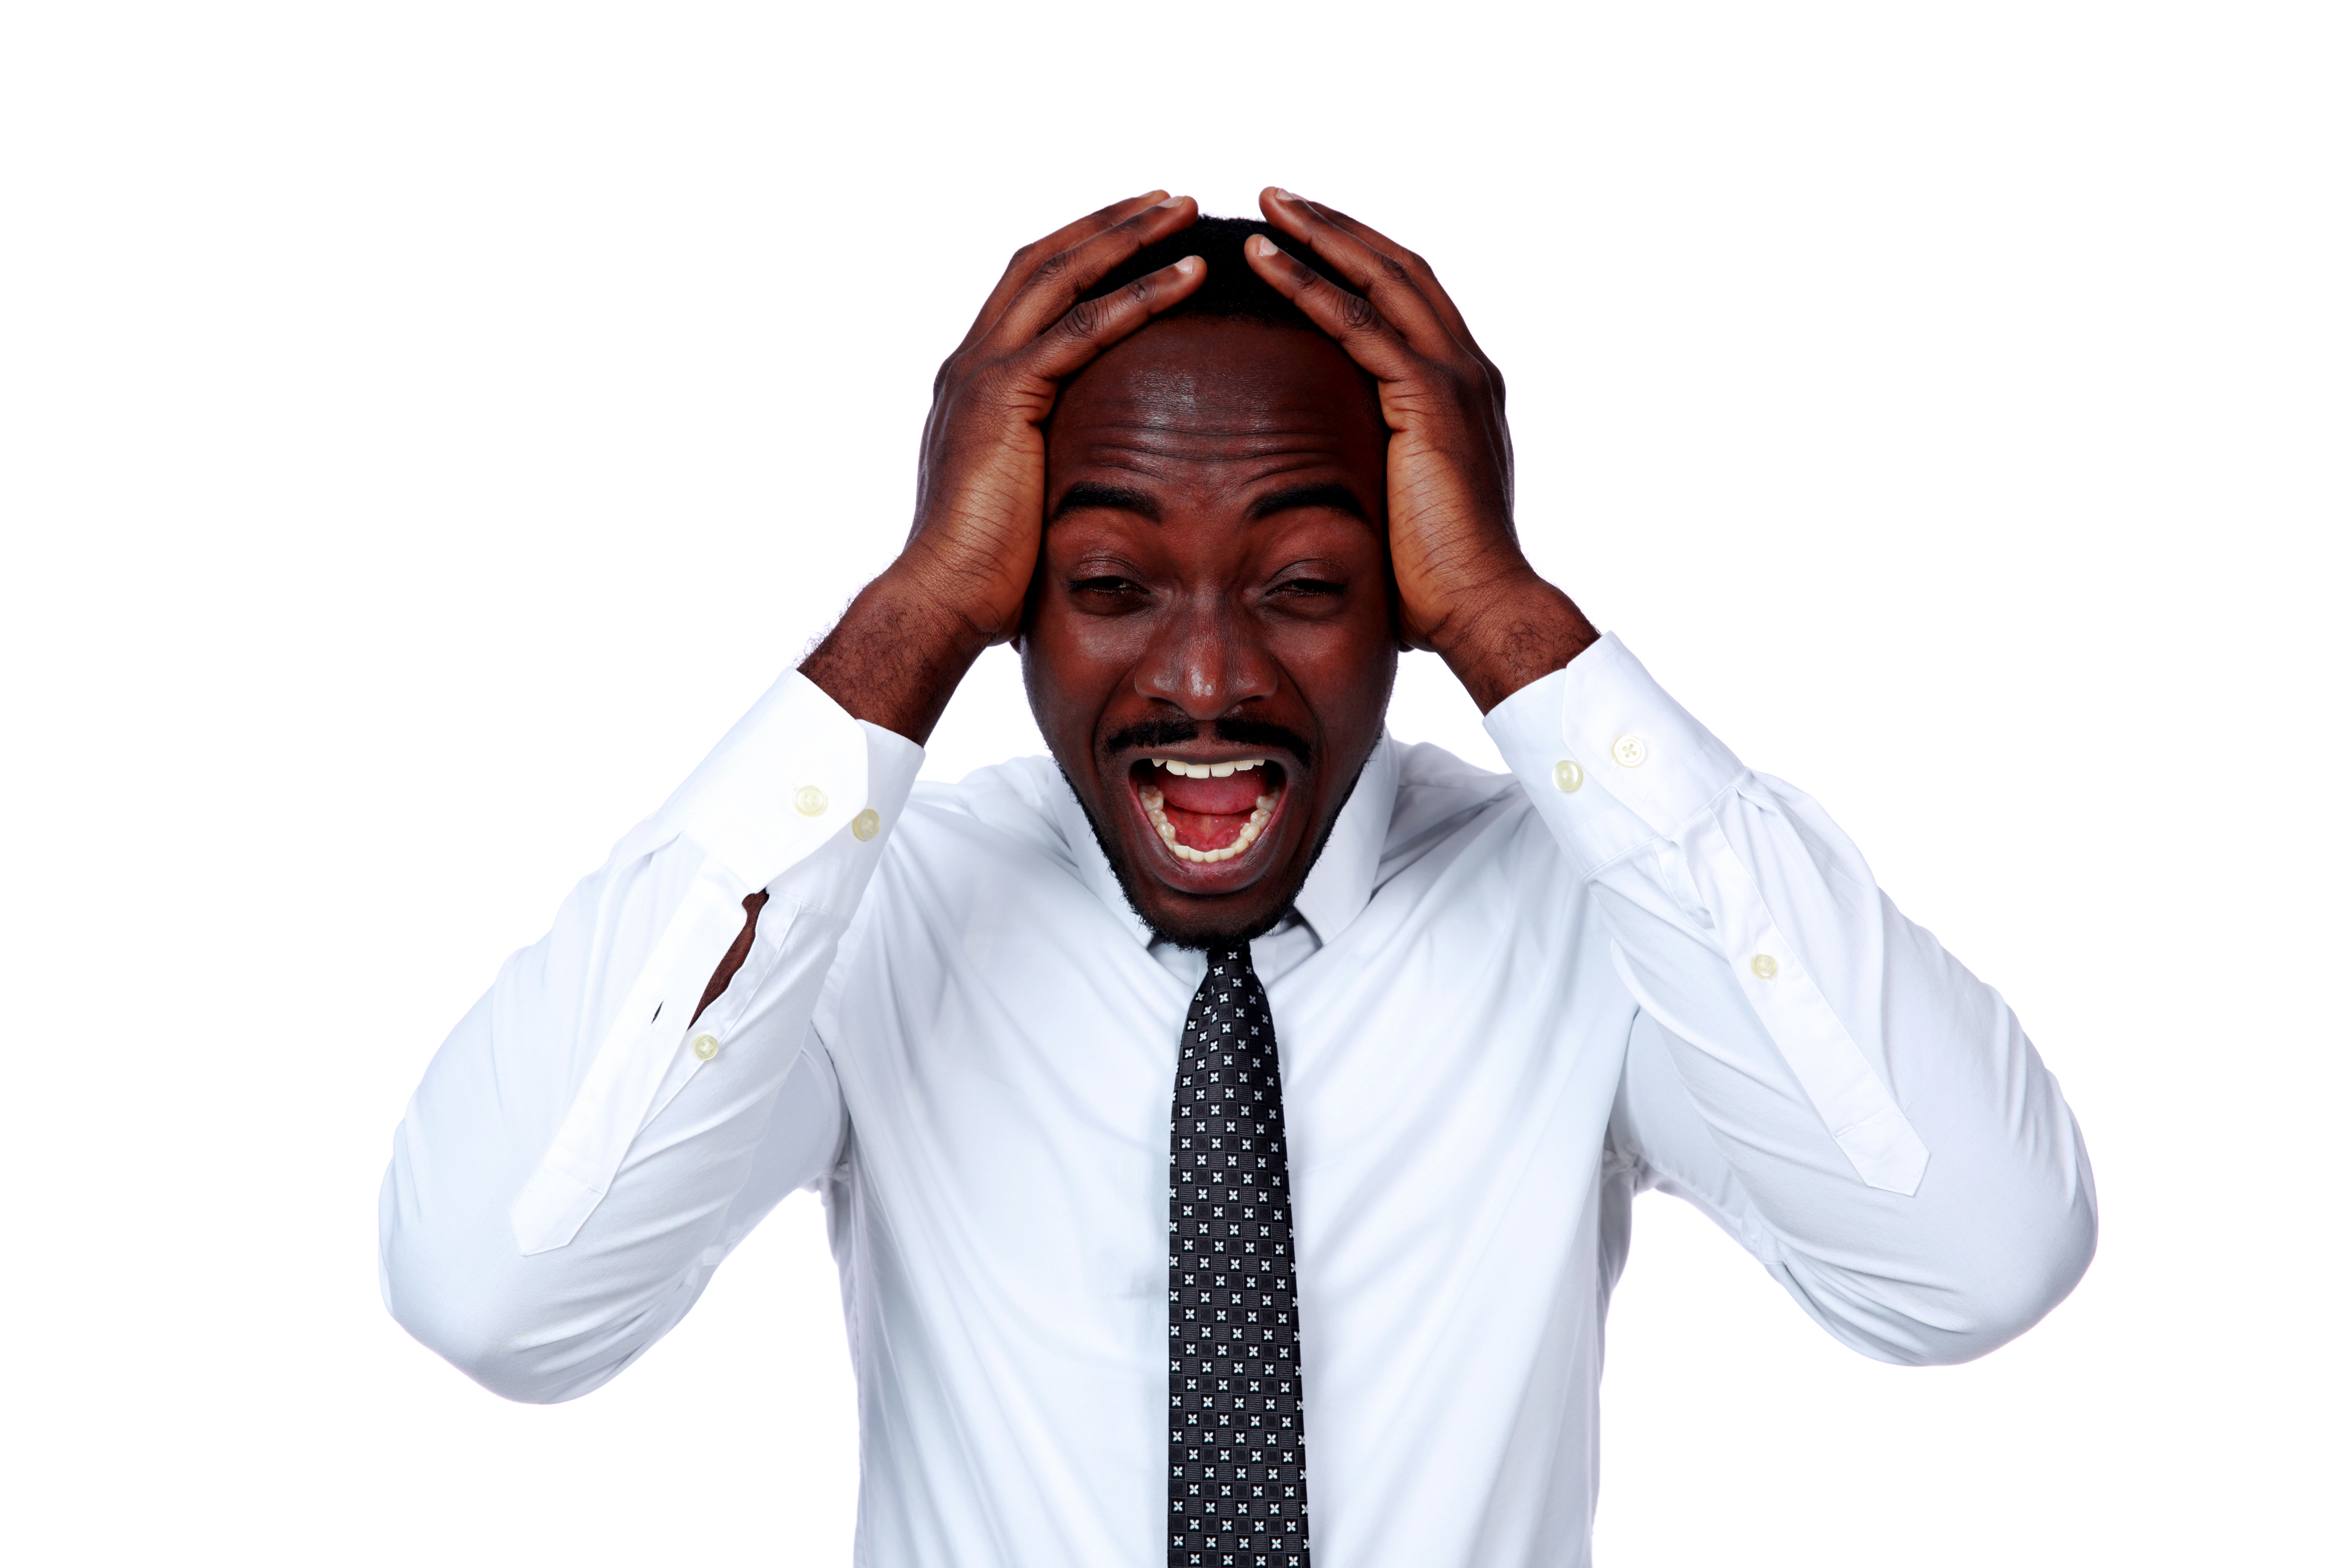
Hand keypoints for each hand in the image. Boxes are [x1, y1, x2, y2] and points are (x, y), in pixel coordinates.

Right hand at [802, 192, 1206, 740]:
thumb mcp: (1026, 494)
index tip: (1140, 231)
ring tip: (1185, 214)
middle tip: (1171, 199)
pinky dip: (1136, 297)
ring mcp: (982, 375)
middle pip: (1044, 261)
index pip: (1030, 289)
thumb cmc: (990, 570)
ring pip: (1061, 276)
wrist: (943, 597)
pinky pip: (1079, 330)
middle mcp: (972, 363)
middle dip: (1109, 224)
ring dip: (1127, 239)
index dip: (1084, 252)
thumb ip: (1051, 461)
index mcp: (975, 382)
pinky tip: (1186, 278)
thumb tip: (1097, 470)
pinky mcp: (1004, 398)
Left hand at [1245, 189, 1596, 709]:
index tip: (1306, 235)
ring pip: (1381, 278)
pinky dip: (1311, 287)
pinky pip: (1361, 325)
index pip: (1409, 297)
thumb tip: (1327, 476)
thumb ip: (1376, 467)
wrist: (1483, 609)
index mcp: (1461, 390)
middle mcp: (1465, 370)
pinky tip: (1263, 264)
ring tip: (1263, 209)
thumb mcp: (1401, 502)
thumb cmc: (1437, 581)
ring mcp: (1453, 380)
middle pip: (1398, 267)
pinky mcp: (1428, 402)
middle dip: (1337, 226)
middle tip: (1276, 197)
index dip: (1358, 258)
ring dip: (1320, 236)